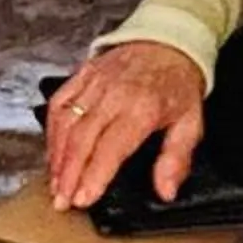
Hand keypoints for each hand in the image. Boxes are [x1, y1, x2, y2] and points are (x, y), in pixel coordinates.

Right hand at [43, 40, 205, 209]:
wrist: (168, 41)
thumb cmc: (177, 83)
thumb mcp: (191, 123)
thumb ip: (176, 159)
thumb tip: (166, 190)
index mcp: (142, 107)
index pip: (111, 147)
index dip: (94, 175)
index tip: (83, 198)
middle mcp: (114, 94)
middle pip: (82, 138)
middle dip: (68, 174)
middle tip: (62, 201)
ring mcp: (95, 82)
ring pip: (65, 122)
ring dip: (57, 157)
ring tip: (55, 184)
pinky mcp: (82, 75)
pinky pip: (59, 104)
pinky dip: (51, 131)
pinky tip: (52, 152)